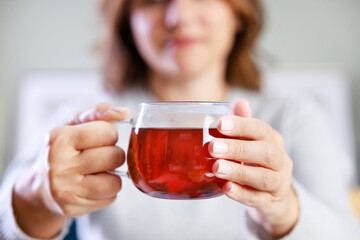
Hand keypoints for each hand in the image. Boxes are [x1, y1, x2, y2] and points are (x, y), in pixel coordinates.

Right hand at [13, 102, 129, 237]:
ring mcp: (66, 189)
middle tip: (100, 156)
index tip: (97, 139)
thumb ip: (99, 112)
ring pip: (115, 182)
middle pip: (115, 157)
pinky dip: (107, 191)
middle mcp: (60, 165)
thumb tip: (125, 112)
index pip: (108, 133)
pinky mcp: (73, 208)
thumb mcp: (74, 125)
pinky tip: (92, 186)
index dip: (109, 135)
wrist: (42, 186)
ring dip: (113, 176)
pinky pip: (110, 198)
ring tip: (98, 171)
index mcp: (59, 139)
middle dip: (114, 155)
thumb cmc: (63, 150)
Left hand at [209, 99, 298, 237]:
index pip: (261, 129)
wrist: (275, 198)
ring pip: (263, 177)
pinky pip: (257, 199)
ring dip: (238, 171)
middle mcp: (280, 161)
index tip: (220, 124)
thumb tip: (239, 101)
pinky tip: (226, 188)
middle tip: (213, 147)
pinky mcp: (270, 203)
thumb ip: (245, 125)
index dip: (242, 126)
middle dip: (238, 148)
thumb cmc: (257, 164)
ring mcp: (278, 184)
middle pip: (265, 152)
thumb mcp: (253, 143)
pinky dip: (242, 194)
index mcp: (273, 141)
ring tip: (216, 167)